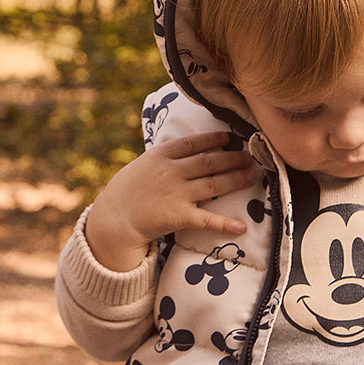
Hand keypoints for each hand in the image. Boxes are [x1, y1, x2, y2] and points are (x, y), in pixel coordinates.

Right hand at [86, 131, 254, 271]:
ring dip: (235, 180)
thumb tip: (192, 147)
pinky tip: (241, 226)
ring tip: (251, 176)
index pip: (192, 143)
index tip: (229, 137)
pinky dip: (225, 224)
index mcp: (160, 156)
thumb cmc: (129, 190)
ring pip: (214, 185)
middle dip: (232, 159)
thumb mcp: (143, 164)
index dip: (212, 139)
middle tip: (250, 157)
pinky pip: (207, 220)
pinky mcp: (179, 217)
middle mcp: (171, 172)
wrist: (112, 220)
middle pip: (209, 162)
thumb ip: (167, 156)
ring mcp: (176, 194)